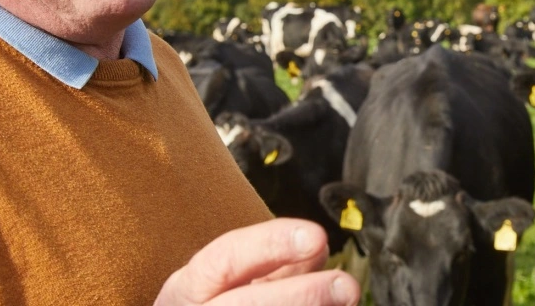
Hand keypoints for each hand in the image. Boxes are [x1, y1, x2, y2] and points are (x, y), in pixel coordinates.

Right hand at [155, 218, 359, 304]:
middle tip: (346, 286)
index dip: (271, 244)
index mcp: (189, 289)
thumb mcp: (237, 279)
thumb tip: (318, 248)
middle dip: (301, 296)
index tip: (318, 236)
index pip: (224, 259)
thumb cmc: (224, 304)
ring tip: (346, 302)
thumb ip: (276, 262)